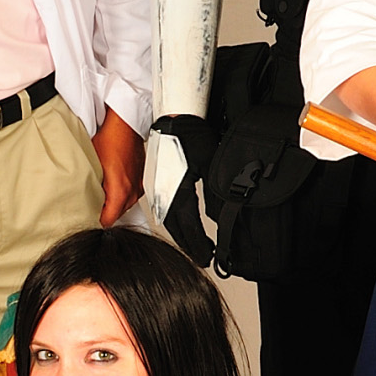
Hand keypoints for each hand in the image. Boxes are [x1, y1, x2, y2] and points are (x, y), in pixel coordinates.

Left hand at [93, 108, 145, 225]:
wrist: (124, 124)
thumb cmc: (110, 139)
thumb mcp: (91, 165)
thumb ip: (87, 187)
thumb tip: (78, 199)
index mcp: (120, 191)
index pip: (108, 220)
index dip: (96, 220)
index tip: (88, 218)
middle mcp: (132, 191)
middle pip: (117, 214)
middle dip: (104, 212)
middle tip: (90, 205)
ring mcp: (139, 185)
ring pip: (125, 204)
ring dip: (113, 202)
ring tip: (100, 193)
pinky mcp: (141, 179)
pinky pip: (131, 193)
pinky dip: (121, 192)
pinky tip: (112, 183)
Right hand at [144, 115, 216, 264]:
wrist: (171, 117)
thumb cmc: (188, 134)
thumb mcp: (210, 162)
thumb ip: (214, 191)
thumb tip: (220, 214)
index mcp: (175, 190)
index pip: (188, 226)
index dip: (198, 244)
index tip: (208, 257)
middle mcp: (162, 192)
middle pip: (176, 228)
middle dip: (190, 245)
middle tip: (203, 258)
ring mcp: (156, 188)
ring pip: (169, 220)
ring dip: (182, 235)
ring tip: (195, 246)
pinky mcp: (155, 183)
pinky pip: (165, 210)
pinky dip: (175, 223)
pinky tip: (182, 226)